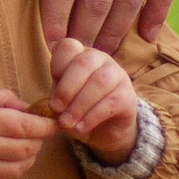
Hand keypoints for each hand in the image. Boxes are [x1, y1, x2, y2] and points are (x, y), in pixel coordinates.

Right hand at [0, 88, 50, 178]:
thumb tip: (29, 108)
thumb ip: (1, 98)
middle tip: (35, 133)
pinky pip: (8, 178)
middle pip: (27, 147)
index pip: (25, 125)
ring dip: (28, 156)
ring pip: (22, 166)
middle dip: (37, 140)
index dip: (45, 126)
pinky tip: (5, 157)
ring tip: (21, 145)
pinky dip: (14, 168)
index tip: (54, 124)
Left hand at [48, 37, 138, 162]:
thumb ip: (54, 95)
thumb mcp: (61, 100)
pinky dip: (92, 116)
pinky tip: (81, 127)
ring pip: (99, 82)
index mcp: (80, 54)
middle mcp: (100, 59)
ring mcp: (117, 75)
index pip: (68, 47)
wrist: (103, 131)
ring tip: (67, 122)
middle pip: (84, 62)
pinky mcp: (128, 95)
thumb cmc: (77, 109)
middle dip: (66, 87)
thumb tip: (50, 104)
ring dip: (79, 104)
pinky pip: (111, 101)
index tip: (50, 89)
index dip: (57, 66)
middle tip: (56, 108)